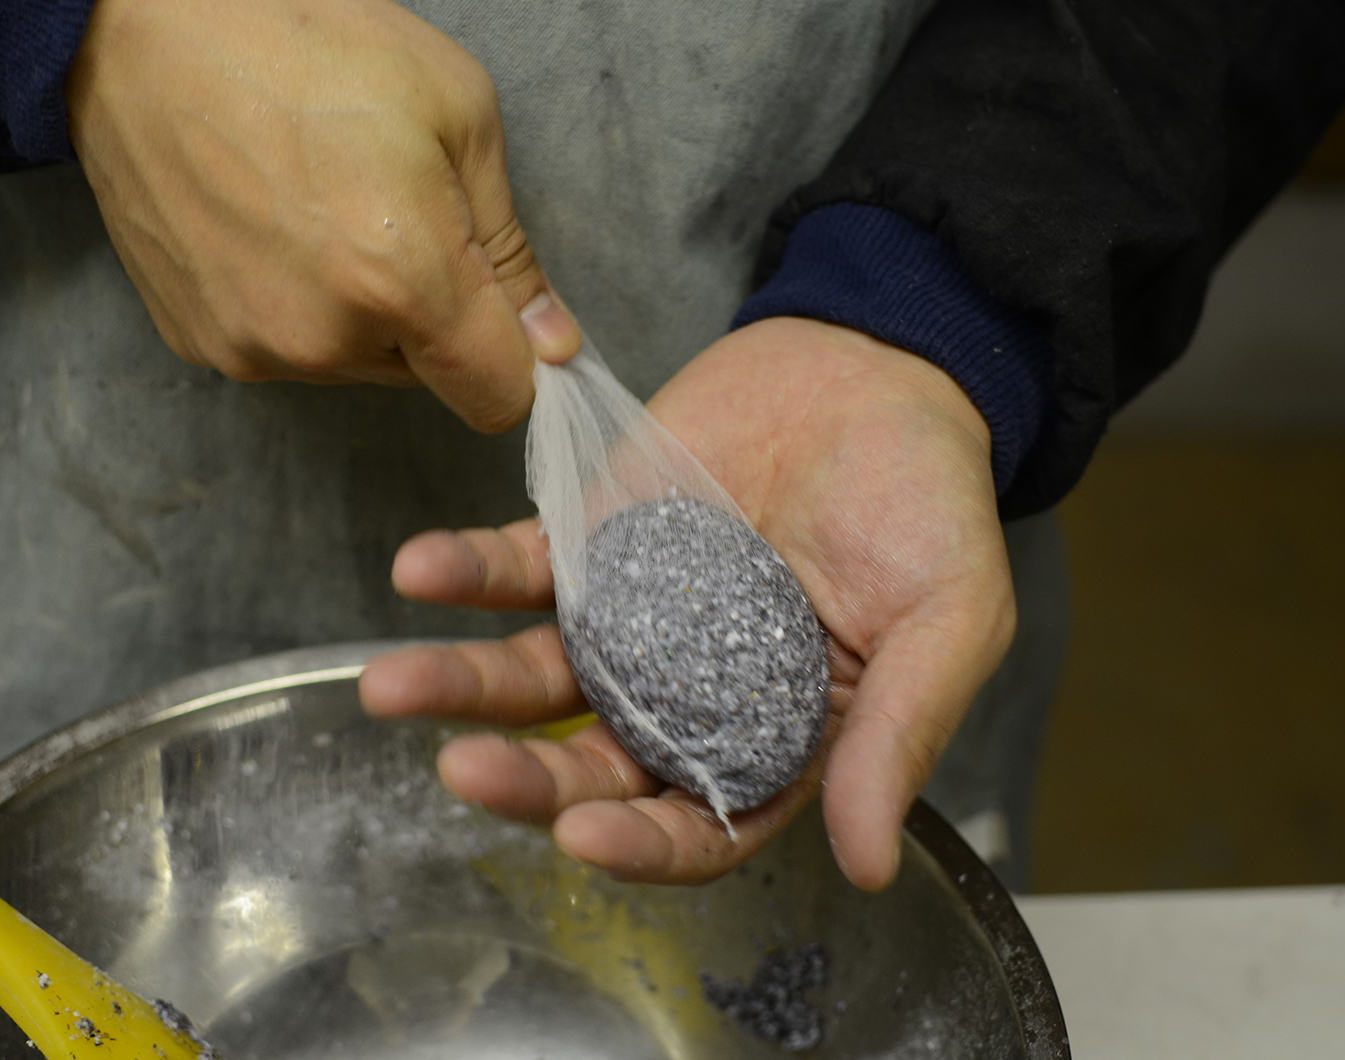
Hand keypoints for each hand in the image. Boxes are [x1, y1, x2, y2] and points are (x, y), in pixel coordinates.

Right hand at [66, 0, 579, 431]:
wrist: (143, 28)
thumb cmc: (303, 43)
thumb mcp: (456, 113)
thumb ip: (511, 249)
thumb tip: (550, 343)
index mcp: (404, 283)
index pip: (497, 398)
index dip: (517, 362)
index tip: (508, 321)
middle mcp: (325, 338)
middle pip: (427, 378)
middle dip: (434, 319)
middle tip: (396, 218)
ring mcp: (253, 347)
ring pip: (355, 365)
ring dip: (362, 313)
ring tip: (324, 212)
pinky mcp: (201, 343)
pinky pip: (287, 351)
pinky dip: (297, 307)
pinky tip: (272, 228)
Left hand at [359, 318, 1015, 887]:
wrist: (879, 368)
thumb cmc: (929, 503)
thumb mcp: (950, 621)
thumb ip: (903, 734)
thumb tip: (868, 862)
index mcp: (778, 738)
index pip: (700, 823)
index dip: (643, 845)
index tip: (586, 838)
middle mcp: (689, 696)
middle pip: (596, 766)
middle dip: (528, 780)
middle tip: (467, 769)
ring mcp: (630, 620)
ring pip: (536, 678)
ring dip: (465, 685)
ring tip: (395, 683)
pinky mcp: (590, 542)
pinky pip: (518, 569)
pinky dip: (467, 571)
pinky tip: (422, 571)